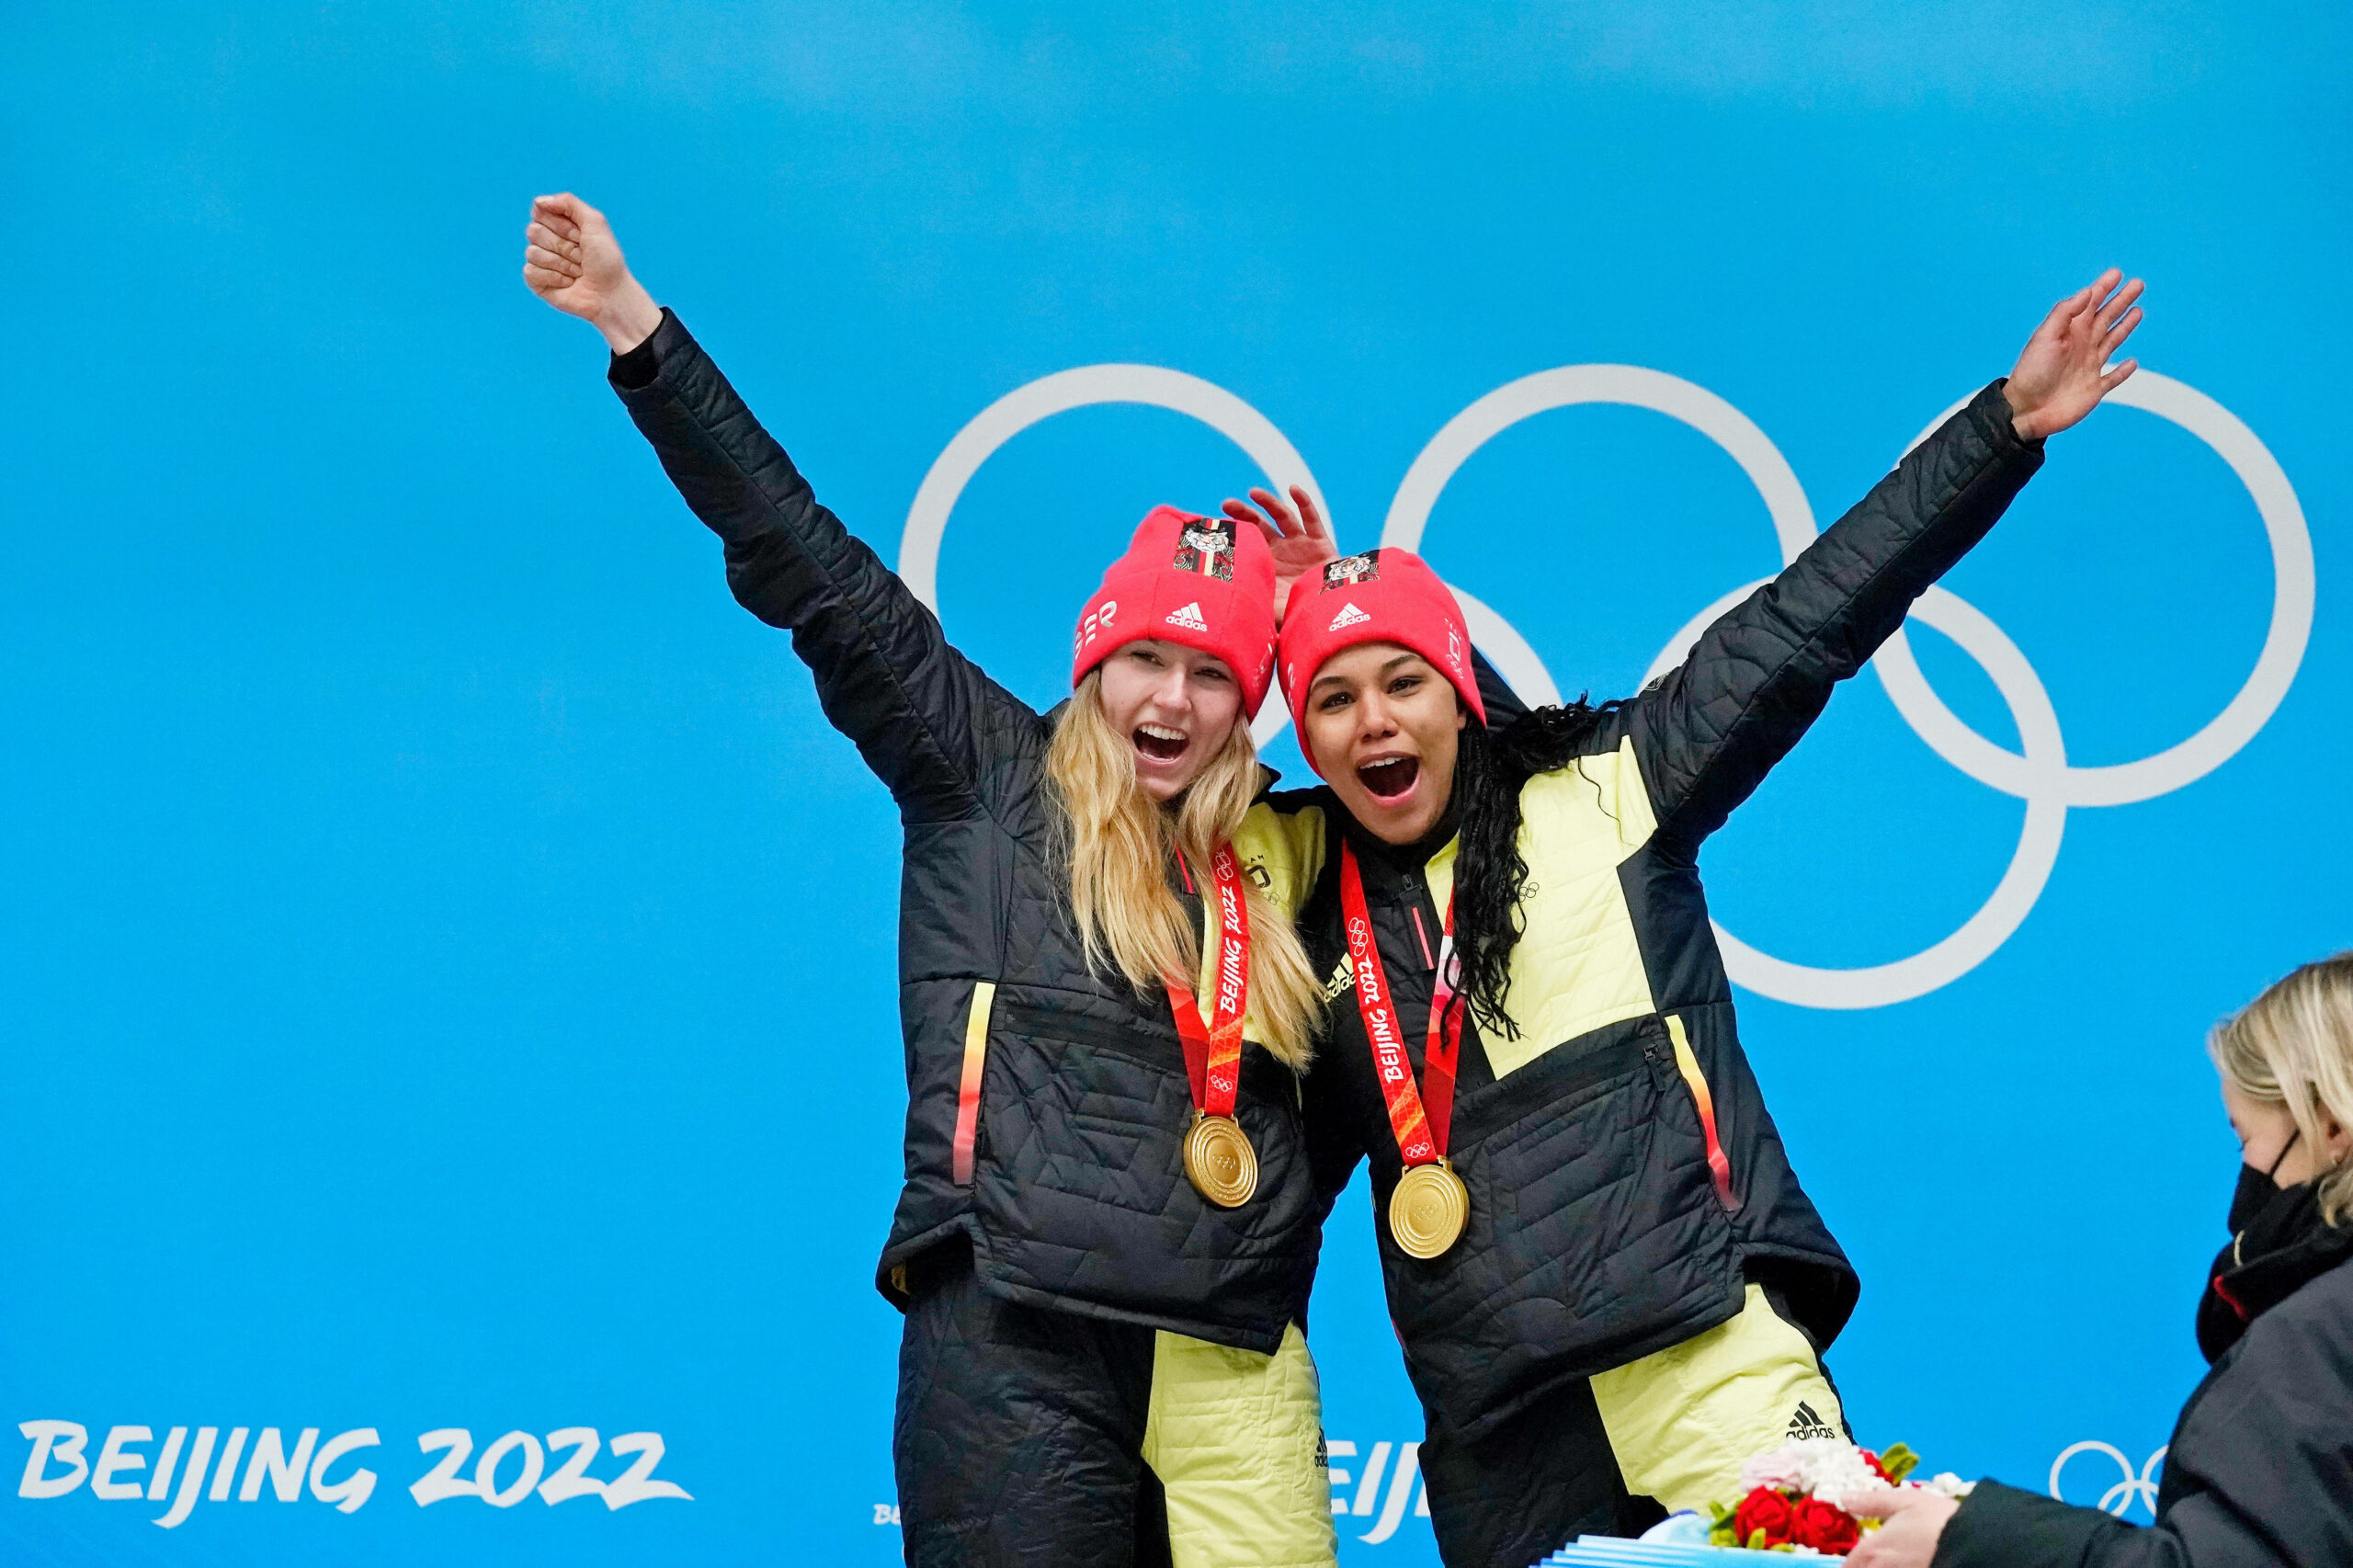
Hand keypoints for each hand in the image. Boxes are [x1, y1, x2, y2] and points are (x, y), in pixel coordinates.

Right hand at [522, 193, 663, 353]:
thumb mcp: (595, 223)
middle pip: (533, 231)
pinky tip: (568, 283)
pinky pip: (530, 271)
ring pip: (532, 252)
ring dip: (561, 264)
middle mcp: (547, 240)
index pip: (540, 212)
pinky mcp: (536, 281)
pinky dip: (553, 278)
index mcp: (559, 223)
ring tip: (578, 272)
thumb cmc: (606, 260)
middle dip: (563, 246)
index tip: (580, 235)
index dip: (561, 225)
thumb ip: (569, 202)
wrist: (610, 294)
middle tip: (581, 256)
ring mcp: (540, 260)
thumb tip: (538, 201)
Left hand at [1222, 485, 1337, 624]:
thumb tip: (1227, 608)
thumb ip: (1254, 606)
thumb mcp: (1271, 611)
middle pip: (1260, 525)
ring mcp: (1301, 544)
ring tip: (1253, 492)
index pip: (1248, 542)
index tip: (1217, 524)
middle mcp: (1282, 551)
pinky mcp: (1320, 542)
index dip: (1235, 532)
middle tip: (1227, 504)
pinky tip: (1293, 489)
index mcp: (1268, 565)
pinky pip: (1311, 519)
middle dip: (1244, 512)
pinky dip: (1304, 503)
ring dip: (1268, 502)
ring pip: (1283, 516)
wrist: (1334, 614)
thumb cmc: (1301, 615)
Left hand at [1845, 1486, 1961, 1567]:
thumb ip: (1872, 1502)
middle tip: (1869, 1560)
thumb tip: (1842, 1498)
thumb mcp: (1906, 1501)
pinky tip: (1913, 1563)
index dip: (1851, 1563)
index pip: (1850, 1564)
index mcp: (1875, 1550)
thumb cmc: (1940, 1519)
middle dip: (1863, 1567)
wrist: (1978, 1545)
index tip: (1855, 1560)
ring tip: (1892, 1561)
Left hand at [2002, 268, 2142, 439]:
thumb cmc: (2031, 373)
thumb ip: (2064, 313)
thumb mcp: (2045, 337)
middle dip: (2121, 301)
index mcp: (2070, 332)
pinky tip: (2132, 362)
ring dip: (2125, 326)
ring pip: (2113, 341)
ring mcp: (2089, 367)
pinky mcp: (2094, 389)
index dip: (2103, 288)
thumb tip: (2086, 293)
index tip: (2117, 273)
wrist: (2026, 410)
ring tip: (2137, 311)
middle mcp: (2081, 346)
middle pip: (2106, 318)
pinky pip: (2113, 378)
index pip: (2090, 304)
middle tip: (2137, 284)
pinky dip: (2123, 371)